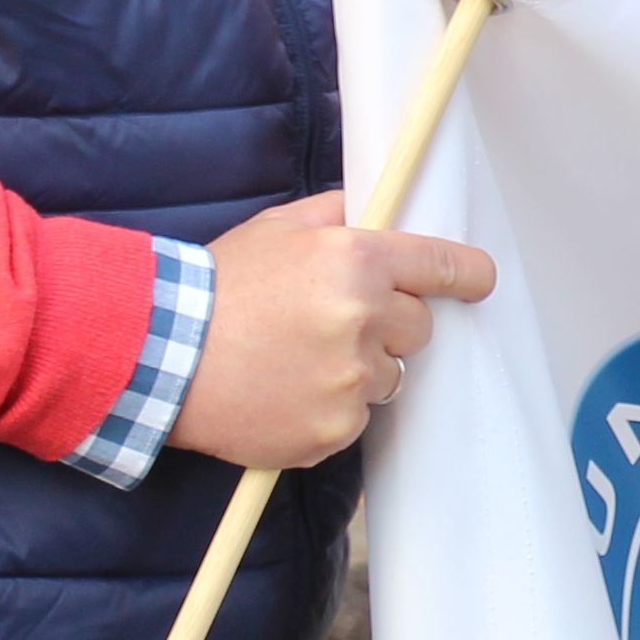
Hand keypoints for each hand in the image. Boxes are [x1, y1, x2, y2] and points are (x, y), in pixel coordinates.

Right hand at [167, 191, 494, 467]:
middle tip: (332, 323)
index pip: (443, 266)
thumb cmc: (217, 287)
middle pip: (418, 328)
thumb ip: (336, 215)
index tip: (478, 281)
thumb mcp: (276, 229)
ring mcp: (350, 381)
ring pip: (388, 376)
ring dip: (358, 369)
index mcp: (356, 261)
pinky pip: (356, 419)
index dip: (468, 274)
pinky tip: (284, 392)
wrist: (160, 356)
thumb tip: (380, 209)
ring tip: (297, 360)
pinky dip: (329, 410)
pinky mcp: (333, 430)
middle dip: (389, 325)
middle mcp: (363, 320)